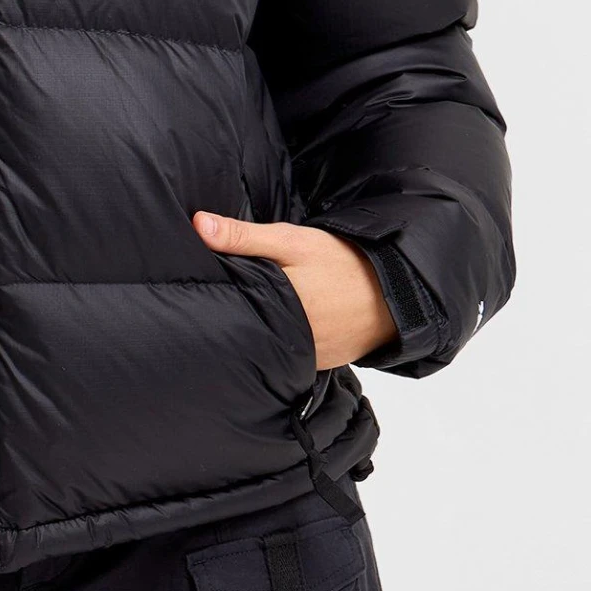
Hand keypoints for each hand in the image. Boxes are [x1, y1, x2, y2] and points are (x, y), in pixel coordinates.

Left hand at [192, 212, 397, 368]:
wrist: (396, 293)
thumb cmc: (340, 262)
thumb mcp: (290, 241)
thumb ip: (243, 236)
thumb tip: (198, 226)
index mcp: (279, 303)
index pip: (231, 307)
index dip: (211, 301)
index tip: (195, 294)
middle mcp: (290, 337)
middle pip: (246, 330)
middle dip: (231, 320)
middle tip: (210, 309)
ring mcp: (306, 356)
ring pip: (266, 346)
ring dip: (255, 335)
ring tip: (239, 321)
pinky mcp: (319, 365)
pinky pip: (289, 358)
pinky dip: (279, 346)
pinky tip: (271, 333)